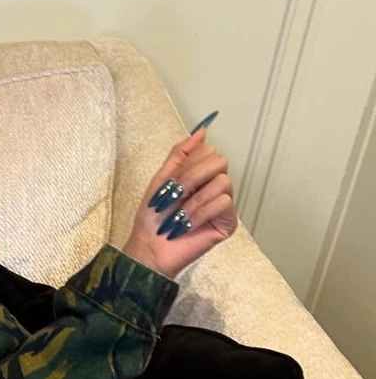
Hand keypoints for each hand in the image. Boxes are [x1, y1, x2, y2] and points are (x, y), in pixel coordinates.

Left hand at [122, 127, 237, 280]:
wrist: (150, 248)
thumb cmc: (153, 219)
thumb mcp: (161, 180)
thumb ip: (180, 154)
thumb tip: (202, 131)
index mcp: (199, 174)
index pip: (208, 150)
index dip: (189, 164)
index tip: (171, 183)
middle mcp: (214, 185)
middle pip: (219, 161)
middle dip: (192, 178)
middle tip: (174, 197)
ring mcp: (222, 204)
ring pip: (223, 182)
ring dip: (195, 200)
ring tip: (178, 217)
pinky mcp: (228, 222)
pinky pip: (224, 203)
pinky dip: (201, 213)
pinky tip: (188, 226)